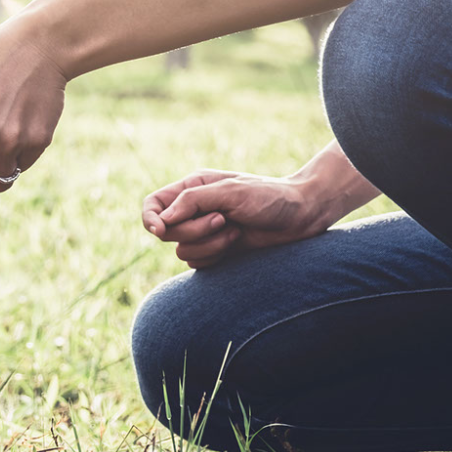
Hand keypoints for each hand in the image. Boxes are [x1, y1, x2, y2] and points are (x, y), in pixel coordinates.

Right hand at [142, 169, 340, 267]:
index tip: (161, 230)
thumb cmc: (269, 197)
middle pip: (166, 232)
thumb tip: (162, 220)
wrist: (302, 216)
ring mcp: (203, 232)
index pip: (153, 205)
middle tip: (222, 220)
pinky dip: (215, 256)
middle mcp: (193, 210)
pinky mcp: (215, 251)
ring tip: (235, 231)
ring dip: (209, 245)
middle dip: (193, 231)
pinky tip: (236, 243)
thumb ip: (192, 201)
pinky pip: (197, 263)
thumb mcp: (230, 191)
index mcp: (192, 188)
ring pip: (181, 250)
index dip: (149, 219)